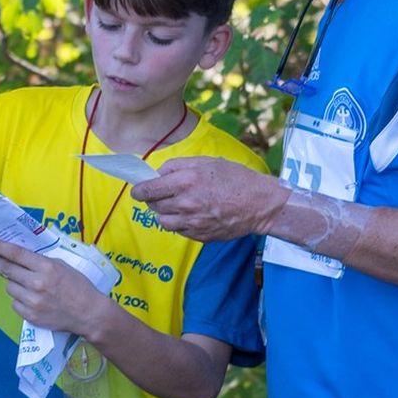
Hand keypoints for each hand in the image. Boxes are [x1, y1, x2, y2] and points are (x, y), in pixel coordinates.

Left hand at [0, 238, 108, 335]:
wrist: (89, 313)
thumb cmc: (78, 286)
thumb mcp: (62, 266)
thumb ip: (39, 262)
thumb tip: (16, 257)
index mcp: (47, 267)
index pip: (17, 254)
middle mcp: (38, 283)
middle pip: (7, 269)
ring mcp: (33, 301)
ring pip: (9, 287)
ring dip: (14, 284)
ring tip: (29, 286)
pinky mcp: (31, 316)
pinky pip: (15, 304)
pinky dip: (20, 300)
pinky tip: (33, 299)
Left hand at [130, 156, 284, 241]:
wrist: (261, 203)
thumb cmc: (236, 178)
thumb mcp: (206, 162)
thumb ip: (178, 167)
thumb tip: (157, 174)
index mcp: (186, 181)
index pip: (149, 190)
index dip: (139, 190)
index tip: (137, 190)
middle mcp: (186, 204)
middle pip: (154, 206)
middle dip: (154, 199)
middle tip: (162, 194)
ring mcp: (193, 223)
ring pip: (163, 221)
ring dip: (165, 213)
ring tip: (177, 205)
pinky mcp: (200, 236)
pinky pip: (179, 230)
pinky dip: (180, 223)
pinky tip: (192, 214)